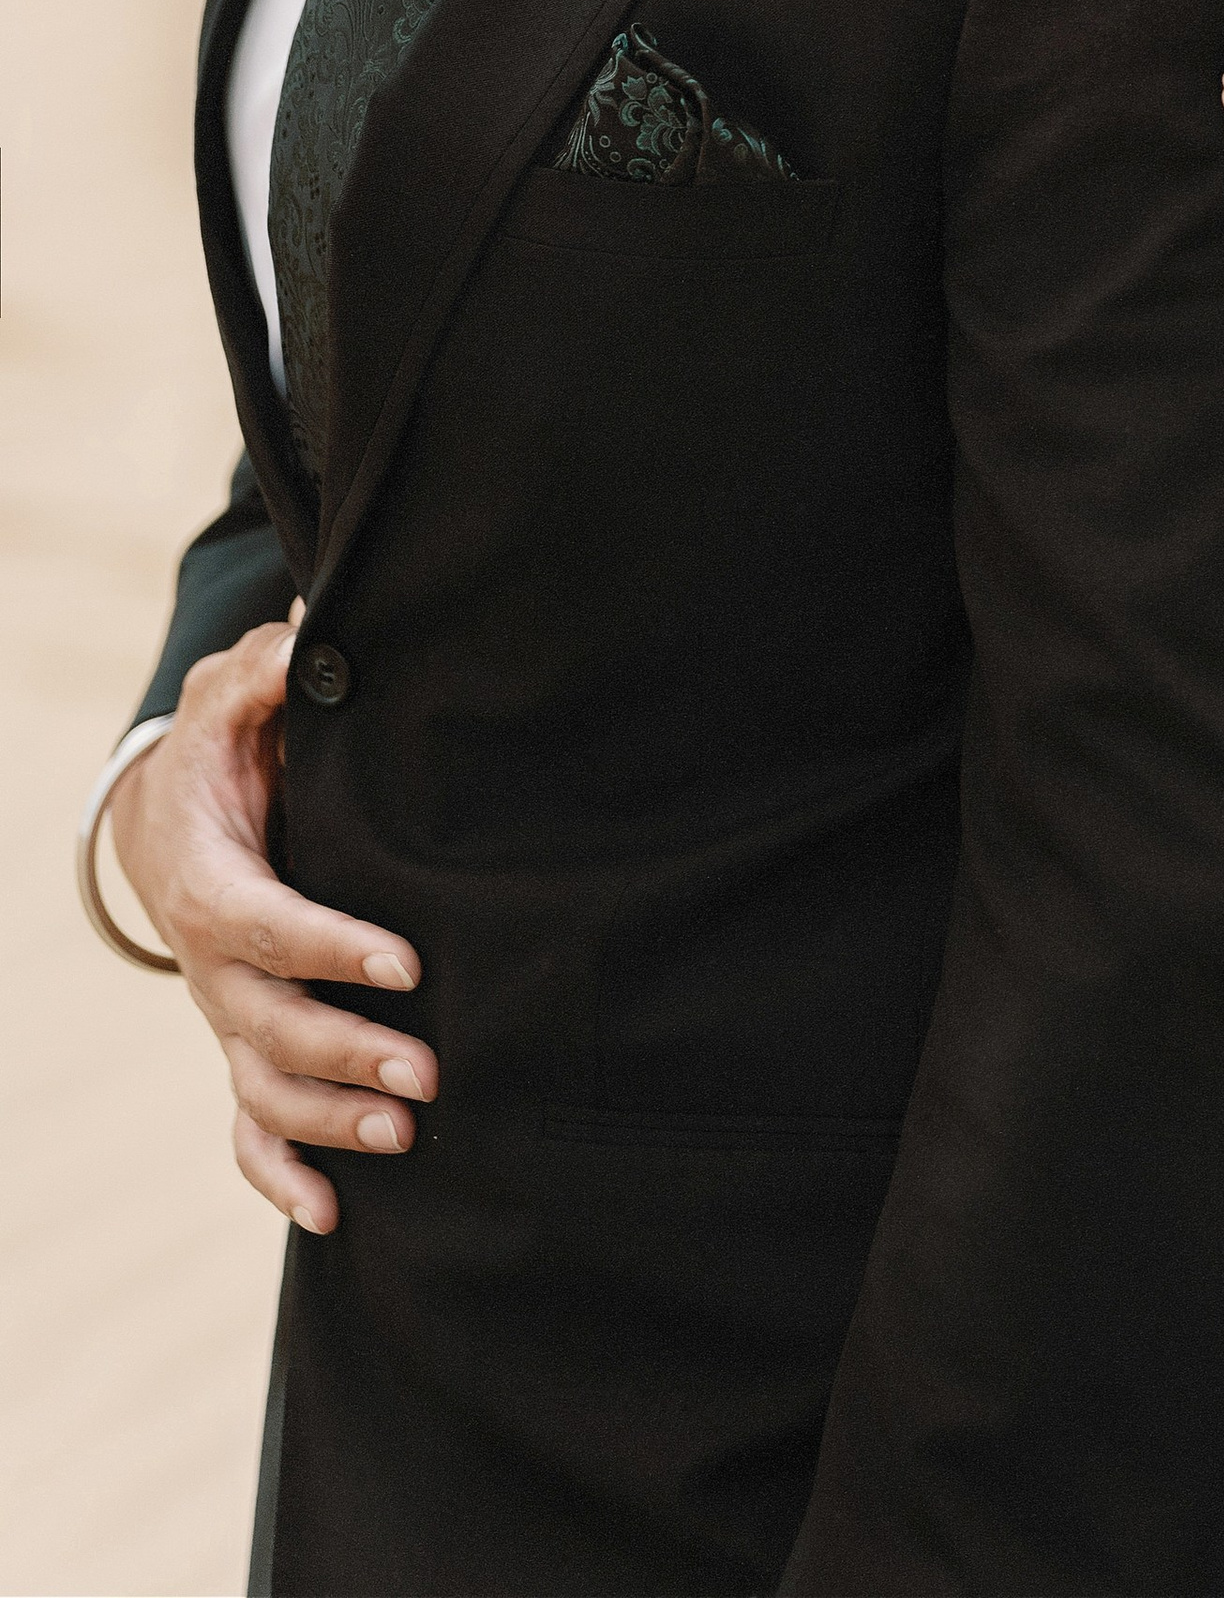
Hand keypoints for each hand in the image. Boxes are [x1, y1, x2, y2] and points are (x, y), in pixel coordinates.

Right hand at [109, 612, 434, 1233]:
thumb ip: (267, 672)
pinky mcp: (240, 1045)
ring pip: (261, 1091)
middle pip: (270, 1028)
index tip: (405, 960)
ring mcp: (224, 1017)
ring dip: (330, 1123)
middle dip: (347, 1053)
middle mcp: (212, 967)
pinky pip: (244, 1130)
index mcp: (210, 884)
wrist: (165, 815)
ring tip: (407, 1135)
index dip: (331, 948)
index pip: (267, 926)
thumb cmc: (223, 749)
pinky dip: (278, 1178)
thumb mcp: (235, 696)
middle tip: (431, 1070)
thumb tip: (309, 632)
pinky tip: (331, 1218)